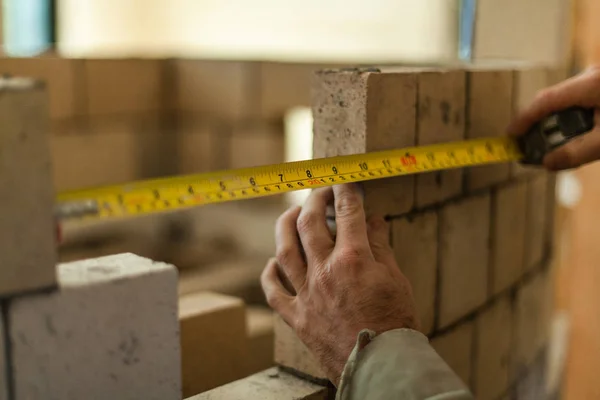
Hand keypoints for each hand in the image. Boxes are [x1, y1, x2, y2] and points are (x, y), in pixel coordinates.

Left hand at [261, 184, 418, 385]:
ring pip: (284, 249)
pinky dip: (270, 272)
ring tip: (291, 212)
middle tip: (320, 190)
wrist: (381, 365)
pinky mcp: (296, 316)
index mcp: (353, 260)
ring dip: (285, 224)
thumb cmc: (395, 323)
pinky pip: (273, 290)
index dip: (346, 192)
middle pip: (309, 222)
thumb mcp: (396, 280)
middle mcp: (324, 271)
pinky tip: (274, 262)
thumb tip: (374, 220)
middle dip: (314, 198)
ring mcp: (306, 294)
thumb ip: (380, 246)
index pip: (347, 212)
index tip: (346, 183)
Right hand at [507, 66, 599, 170]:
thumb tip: (547, 162)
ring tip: (559, 147)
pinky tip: (580, 136)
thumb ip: (577, 153)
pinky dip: (573, 120)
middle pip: (554, 101)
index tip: (510, 135)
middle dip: (541, 126)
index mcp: (591, 84)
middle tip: (532, 148)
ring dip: (559, 125)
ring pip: (567, 102)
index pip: (545, 100)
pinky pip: (580, 102)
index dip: (524, 118)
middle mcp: (592, 76)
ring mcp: (598, 79)